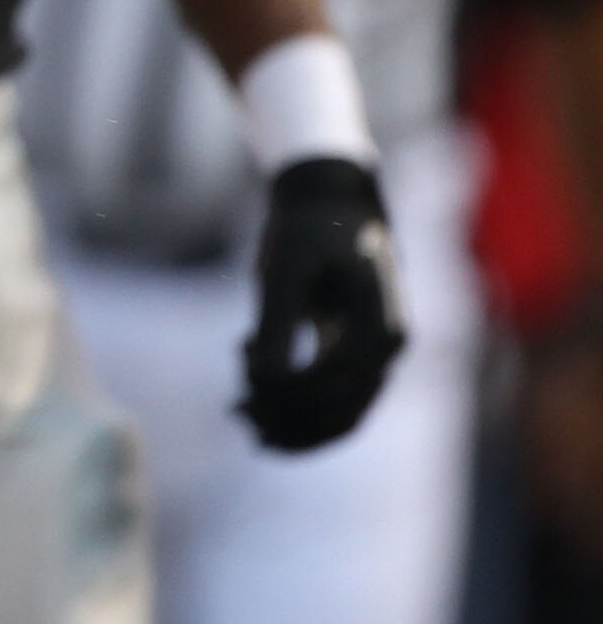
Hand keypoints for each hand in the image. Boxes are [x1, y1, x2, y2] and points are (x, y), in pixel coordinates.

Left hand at [240, 155, 404, 451]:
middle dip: (287, 420)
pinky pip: (338, 397)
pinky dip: (301, 409)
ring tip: (242, 418)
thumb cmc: (305, 229)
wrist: (330, 199)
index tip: (241, 389)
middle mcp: (387, 347)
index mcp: (379, 327)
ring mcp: (378, 353)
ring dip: (294, 425)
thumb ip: (276, 323)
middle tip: (236, 415)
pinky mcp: (359, 351)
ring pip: (342, 413)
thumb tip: (266, 381)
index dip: (286, 396)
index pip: (333, 383)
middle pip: (343, 410)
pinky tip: (256, 398)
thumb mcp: (284, 268)